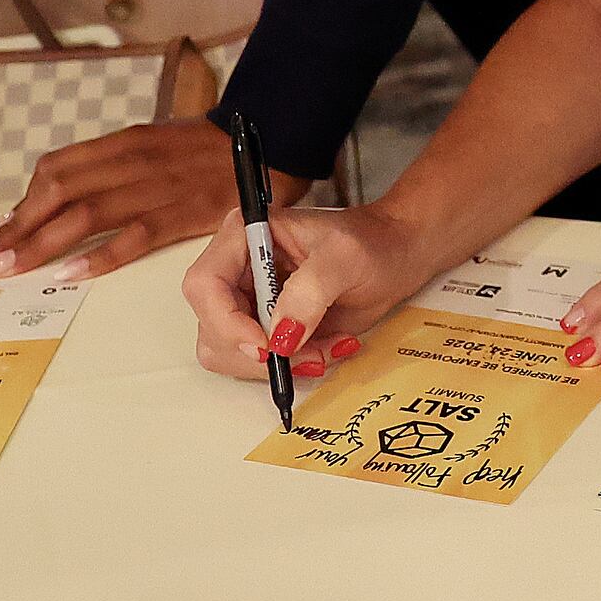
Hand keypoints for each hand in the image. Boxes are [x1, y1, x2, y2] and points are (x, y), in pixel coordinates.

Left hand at [0, 117, 237, 280]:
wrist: (270, 138)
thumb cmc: (208, 149)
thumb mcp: (154, 145)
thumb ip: (112, 168)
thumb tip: (63, 200)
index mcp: (124, 142)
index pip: (57, 170)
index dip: (22, 204)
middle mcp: (133, 161)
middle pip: (59, 193)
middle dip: (17, 229)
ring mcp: (158, 186)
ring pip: (85, 215)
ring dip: (40, 245)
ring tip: (9, 270)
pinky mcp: (184, 211)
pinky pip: (133, 237)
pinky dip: (98, 257)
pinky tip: (69, 276)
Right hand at [181, 202, 432, 380]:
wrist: (395, 255)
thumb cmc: (372, 243)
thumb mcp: (346, 258)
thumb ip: (310, 292)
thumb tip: (280, 337)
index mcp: (247, 234)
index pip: (205, 285)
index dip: (227, 323)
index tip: (267, 346)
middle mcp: (237, 267)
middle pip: (212, 327)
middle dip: (260, 352)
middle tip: (309, 354)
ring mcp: (247, 299)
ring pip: (230, 353)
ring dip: (279, 363)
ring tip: (325, 349)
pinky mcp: (263, 325)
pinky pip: (257, 362)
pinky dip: (290, 366)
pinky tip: (324, 348)